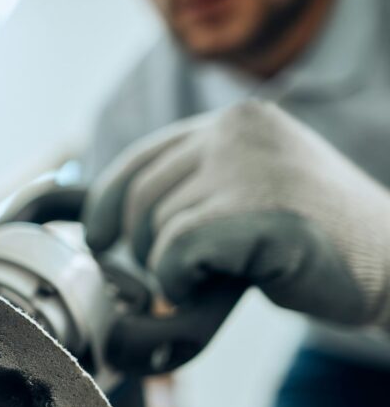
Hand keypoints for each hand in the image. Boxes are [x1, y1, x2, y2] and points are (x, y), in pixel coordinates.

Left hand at [82, 100, 389, 328]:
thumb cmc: (309, 241)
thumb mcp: (244, 192)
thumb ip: (191, 188)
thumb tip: (102, 219)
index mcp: (234, 122)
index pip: (140, 159)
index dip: (106, 203)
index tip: (96, 236)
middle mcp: (238, 132)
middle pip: (140, 198)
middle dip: (145, 247)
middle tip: (182, 273)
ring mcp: (251, 168)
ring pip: (157, 229)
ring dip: (173, 269)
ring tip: (220, 273)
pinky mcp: (260, 212)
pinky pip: (177, 254)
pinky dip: (185, 282)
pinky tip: (224, 283)